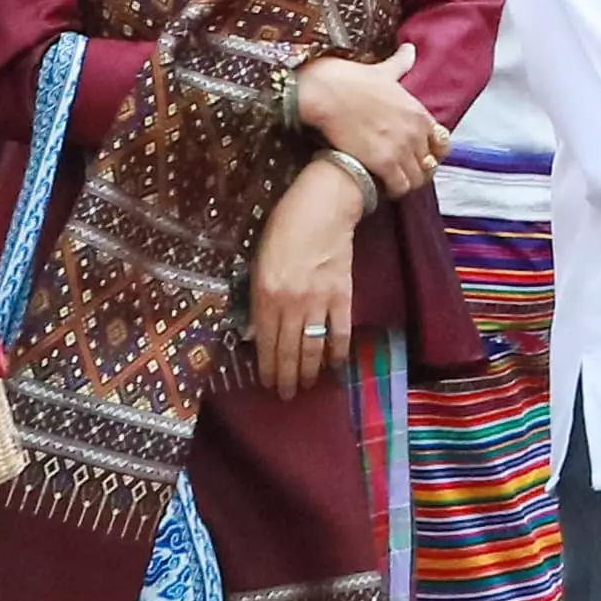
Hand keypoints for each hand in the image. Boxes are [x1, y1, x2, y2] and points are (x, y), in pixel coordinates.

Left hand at [247, 158, 370, 395]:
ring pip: (312, 346)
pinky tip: (335, 365)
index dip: (266, 365)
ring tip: (305, 387)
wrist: (324, 205)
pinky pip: (339, 331)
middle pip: (288, 349)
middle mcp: (291, 302)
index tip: (266, 382)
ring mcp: (318, 300)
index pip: (265, 340)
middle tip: (285, 395)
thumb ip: (258, 296)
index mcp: (266, 292)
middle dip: (286, 376)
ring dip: (308, 371)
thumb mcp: (260, 260)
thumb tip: (258, 331)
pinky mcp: (342, 295)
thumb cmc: (285, 226)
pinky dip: (337, 351)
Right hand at [292, 58, 442, 200]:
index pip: (441, 142)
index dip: (428, 151)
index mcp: (418, 112)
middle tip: (400, 171)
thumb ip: (400, 64)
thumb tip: (410, 48)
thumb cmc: (349, 79)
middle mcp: (415, 132)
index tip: (415, 155)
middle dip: (417, 169)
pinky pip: (400, 187)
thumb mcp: (382, 71)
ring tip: (391, 181)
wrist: (324, 92)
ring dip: (406, 182)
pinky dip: (394, 190)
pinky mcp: (384, 163)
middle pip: (430, 163)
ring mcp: (402, 149)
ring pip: (418, 179)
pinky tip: (380, 185)